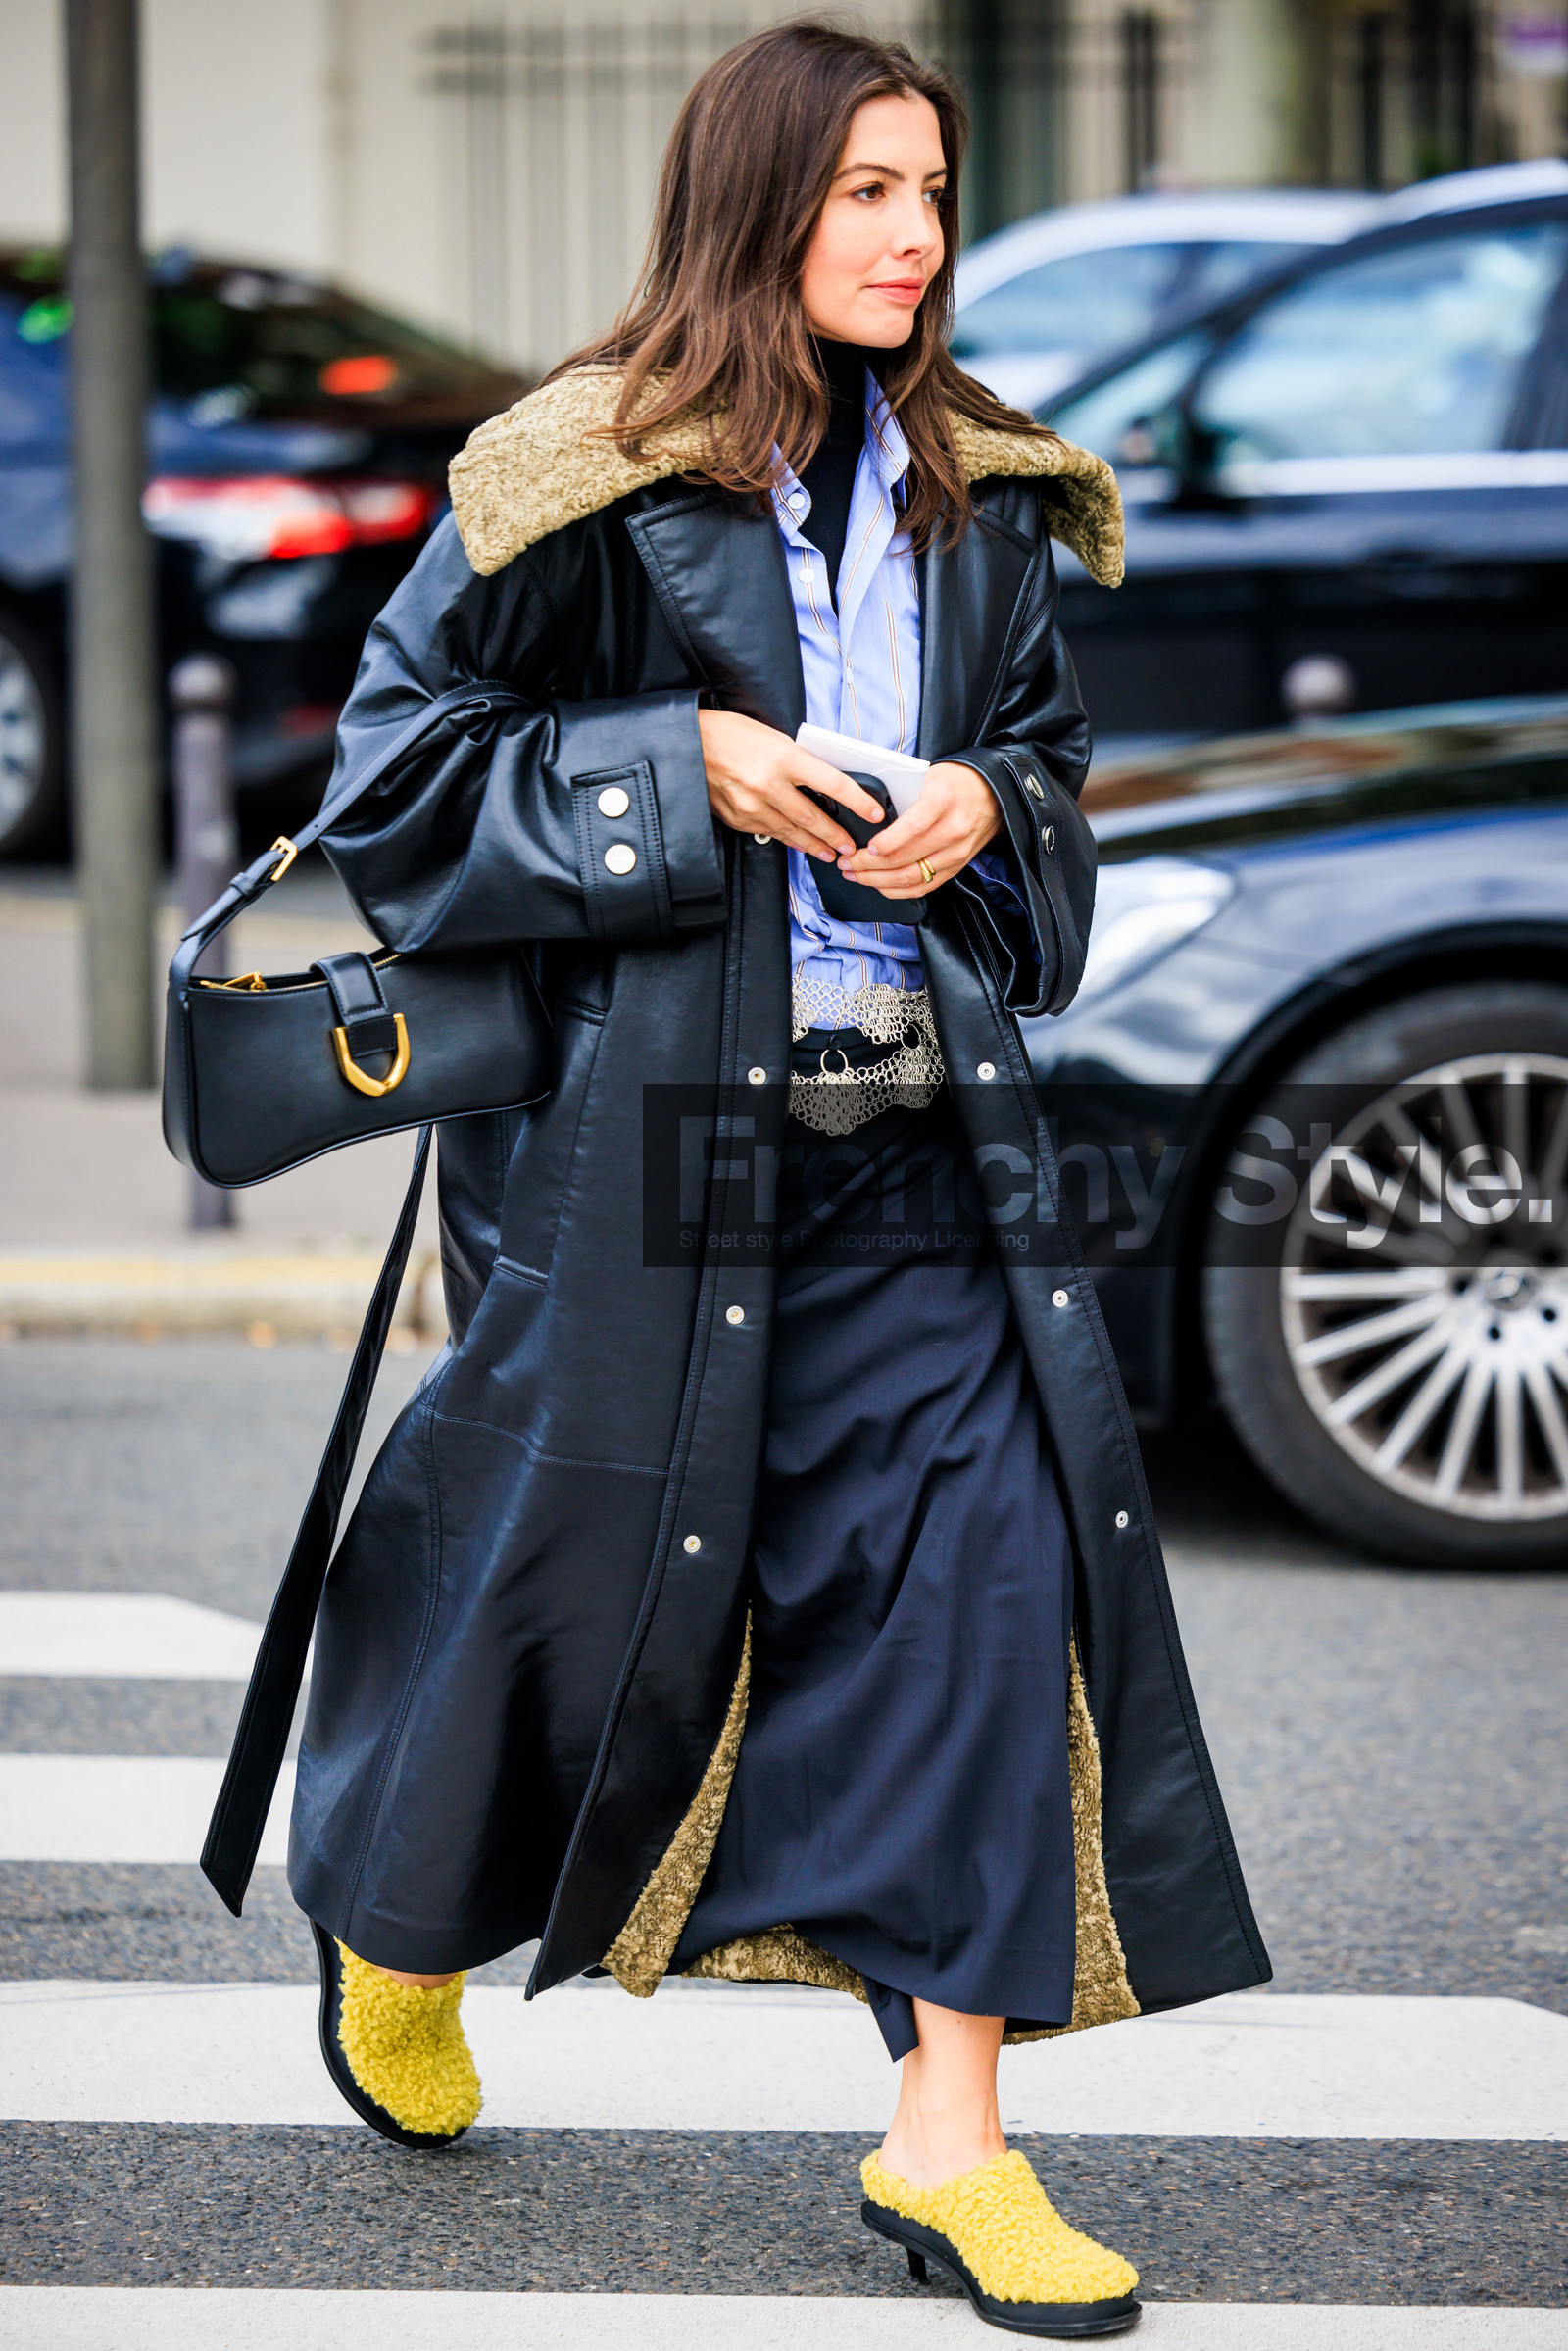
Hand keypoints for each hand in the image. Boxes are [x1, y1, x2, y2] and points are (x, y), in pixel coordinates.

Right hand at [699, 709, 885, 861]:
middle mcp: (769, 784)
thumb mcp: (774, 738)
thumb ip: (799, 762)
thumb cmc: (734, 734)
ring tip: (830, 853)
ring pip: (792, 832)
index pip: (833, 784)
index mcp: (785, 758)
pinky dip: (787, 839)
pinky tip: (799, 844)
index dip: (858, 802)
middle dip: (836, 835)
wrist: (691, 744)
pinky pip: (770, 833)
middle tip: (851, 847)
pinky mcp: (739, 818)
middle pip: (814, 817)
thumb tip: (825, 785)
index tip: (875, 814)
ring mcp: (752, 805)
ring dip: (814, 845)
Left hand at [841, 761, 999, 899]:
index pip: (913, 828)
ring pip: (911, 877)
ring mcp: (956, 853)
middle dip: (868, 865)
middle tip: (847, 863)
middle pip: (906, 858)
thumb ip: (904, 796)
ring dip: (878, 881)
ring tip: (856, 875)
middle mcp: (953, 830)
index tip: (865, 847)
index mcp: (943, 802)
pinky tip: (879, 885)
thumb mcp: (929, 777)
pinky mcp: (957, 867)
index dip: (886, 842)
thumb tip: (868, 817)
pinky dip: (898, 890)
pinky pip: (924, 887)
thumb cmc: (955, 782)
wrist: (992, 793)